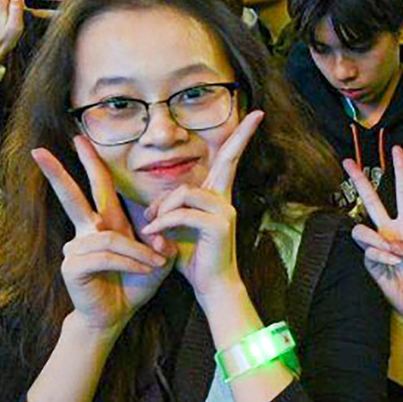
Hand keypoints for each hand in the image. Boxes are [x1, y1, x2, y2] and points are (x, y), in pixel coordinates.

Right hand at [34, 136, 174, 340]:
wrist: (115, 316)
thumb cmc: (132, 286)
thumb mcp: (158, 261)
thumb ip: (163, 243)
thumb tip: (160, 234)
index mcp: (104, 224)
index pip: (97, 187)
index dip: (90, 162)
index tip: (79, 138)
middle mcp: (86, 232)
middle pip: (72, 197)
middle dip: (58, 173)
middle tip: (38, 151)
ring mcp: (76, 249)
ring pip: (112, 239)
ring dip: (138, 253)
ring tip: (154, 266)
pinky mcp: (73, 266)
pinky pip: (107, 256)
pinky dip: (130, 262)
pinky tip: (141, 271)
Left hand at [138, 110, 264, 313]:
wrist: (210, 287)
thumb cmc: (191, 259)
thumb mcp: (173, 229)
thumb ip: (165, 211)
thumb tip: (144, 202)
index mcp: (216, 196)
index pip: (229, 159)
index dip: (242, 135)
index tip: (257, 114)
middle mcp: (224, 199)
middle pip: (222, 162)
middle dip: (231, 145)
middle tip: (220, 152)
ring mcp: (225, 211)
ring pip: (184, 193)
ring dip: (162, 210)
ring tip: (151, 229)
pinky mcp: (219, 225)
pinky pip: (182, 214)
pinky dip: (162, 224)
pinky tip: (153, 235)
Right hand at [345, 147, 402, 327]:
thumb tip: (393, 243)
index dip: (401, 170)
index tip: (396, 148)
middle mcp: (391, 230)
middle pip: (371, 200)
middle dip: (359, 179)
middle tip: (347, 161)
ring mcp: (378, 245)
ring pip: (361, 228)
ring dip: (374, 238)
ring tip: (389, 249)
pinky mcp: (370, 261)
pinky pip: (366, 251)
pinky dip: (380, 256)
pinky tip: (391, 263)